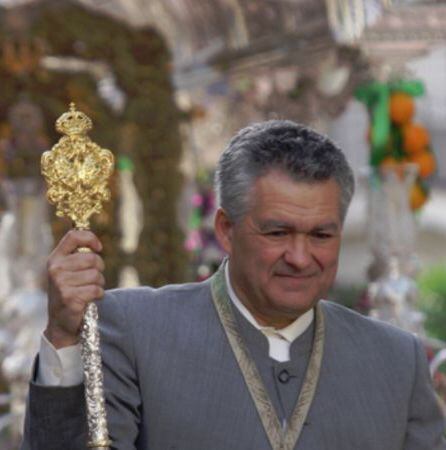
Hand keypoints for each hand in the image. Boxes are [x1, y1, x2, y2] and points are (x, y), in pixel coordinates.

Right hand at [44, 229, 104, 348]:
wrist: (61, 321)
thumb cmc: (69, 291)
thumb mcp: (68, 270)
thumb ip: (78, 256)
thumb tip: (96, 245)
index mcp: (55, 258)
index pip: (74, 236)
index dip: (90, 238)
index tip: (98, 248)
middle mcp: (56, 269)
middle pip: (93, 258)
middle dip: (99, 269)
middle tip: (92, 279)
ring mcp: (61, 284)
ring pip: (96, 275)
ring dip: (99, 284)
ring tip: (88, 290)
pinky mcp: (70, 298)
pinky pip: (96, 290)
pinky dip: (98, 295)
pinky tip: (89, 299)